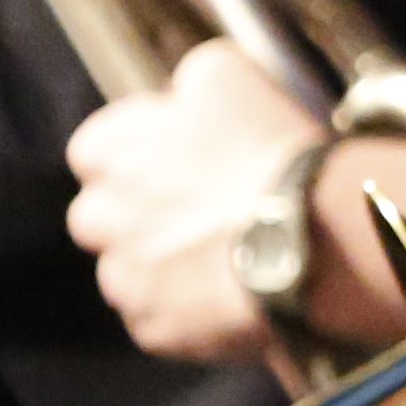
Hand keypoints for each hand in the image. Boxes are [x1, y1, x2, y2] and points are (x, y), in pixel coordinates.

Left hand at [64, 40, 334, 366]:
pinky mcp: (157, 330)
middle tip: (193, 209)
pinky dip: (187, 310)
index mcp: (110, 154)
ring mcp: (128, 280)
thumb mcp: (228, 74)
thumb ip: (190, 80)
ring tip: (217, 256)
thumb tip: (188, 91)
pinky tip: (228, 291)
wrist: (312, 236)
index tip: (173, 153)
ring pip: (126, 273)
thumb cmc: (270, 152)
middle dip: (134, 214)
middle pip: (98, 218)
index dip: (134, 151)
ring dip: (160, 264)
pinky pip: (159, 320)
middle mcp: (104, 219)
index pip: (93, 151)